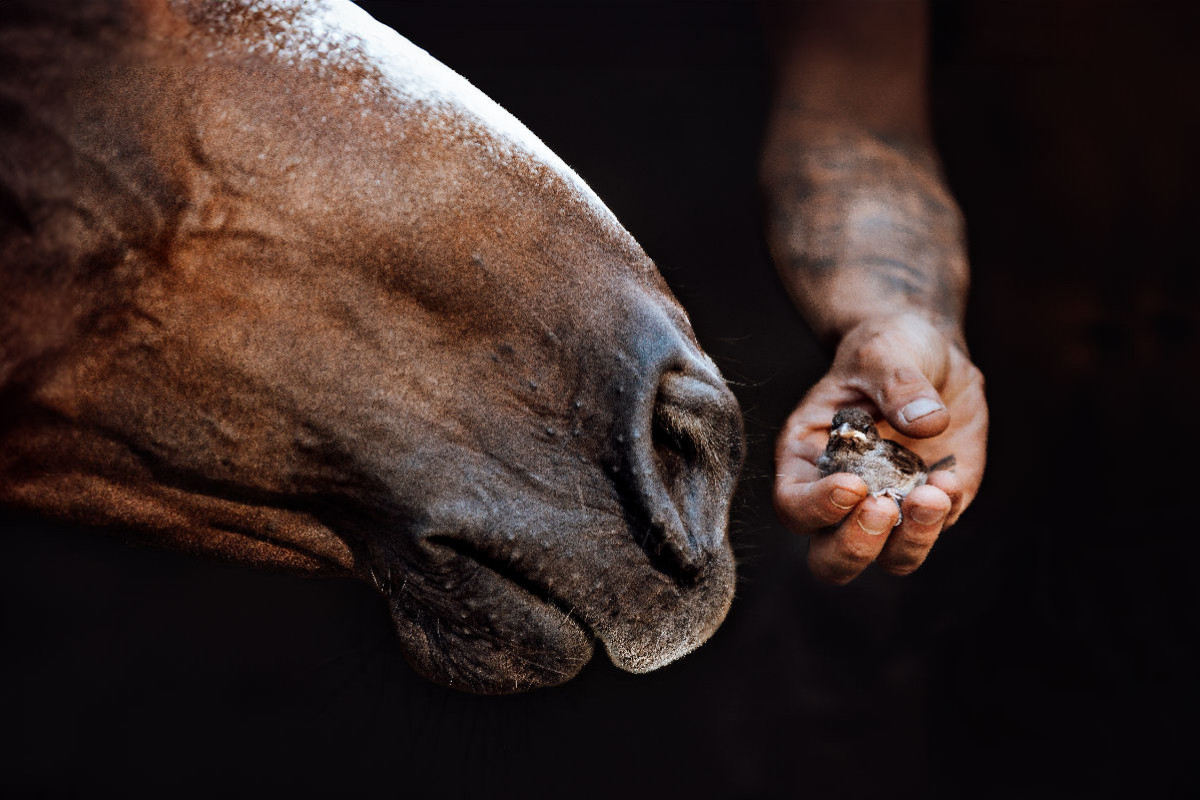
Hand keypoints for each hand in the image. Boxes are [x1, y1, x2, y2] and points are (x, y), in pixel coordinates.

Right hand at [774, 313, 986, 583]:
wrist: (928, 352)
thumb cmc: (886, 349)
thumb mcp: (883, 351)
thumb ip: (898, 384)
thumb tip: (926, 422)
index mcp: (805, 457)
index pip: (794, 505)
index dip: (817, 507)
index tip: (853, 484)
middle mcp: (840, 495)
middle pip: (832, 559)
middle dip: (856, 546)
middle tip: (884, 507)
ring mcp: (888, 505)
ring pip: (889, 559)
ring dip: (911, 541)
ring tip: (936, 494)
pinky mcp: (930, 505)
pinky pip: (937, 529)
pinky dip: (947, 512)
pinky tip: (952, 475)